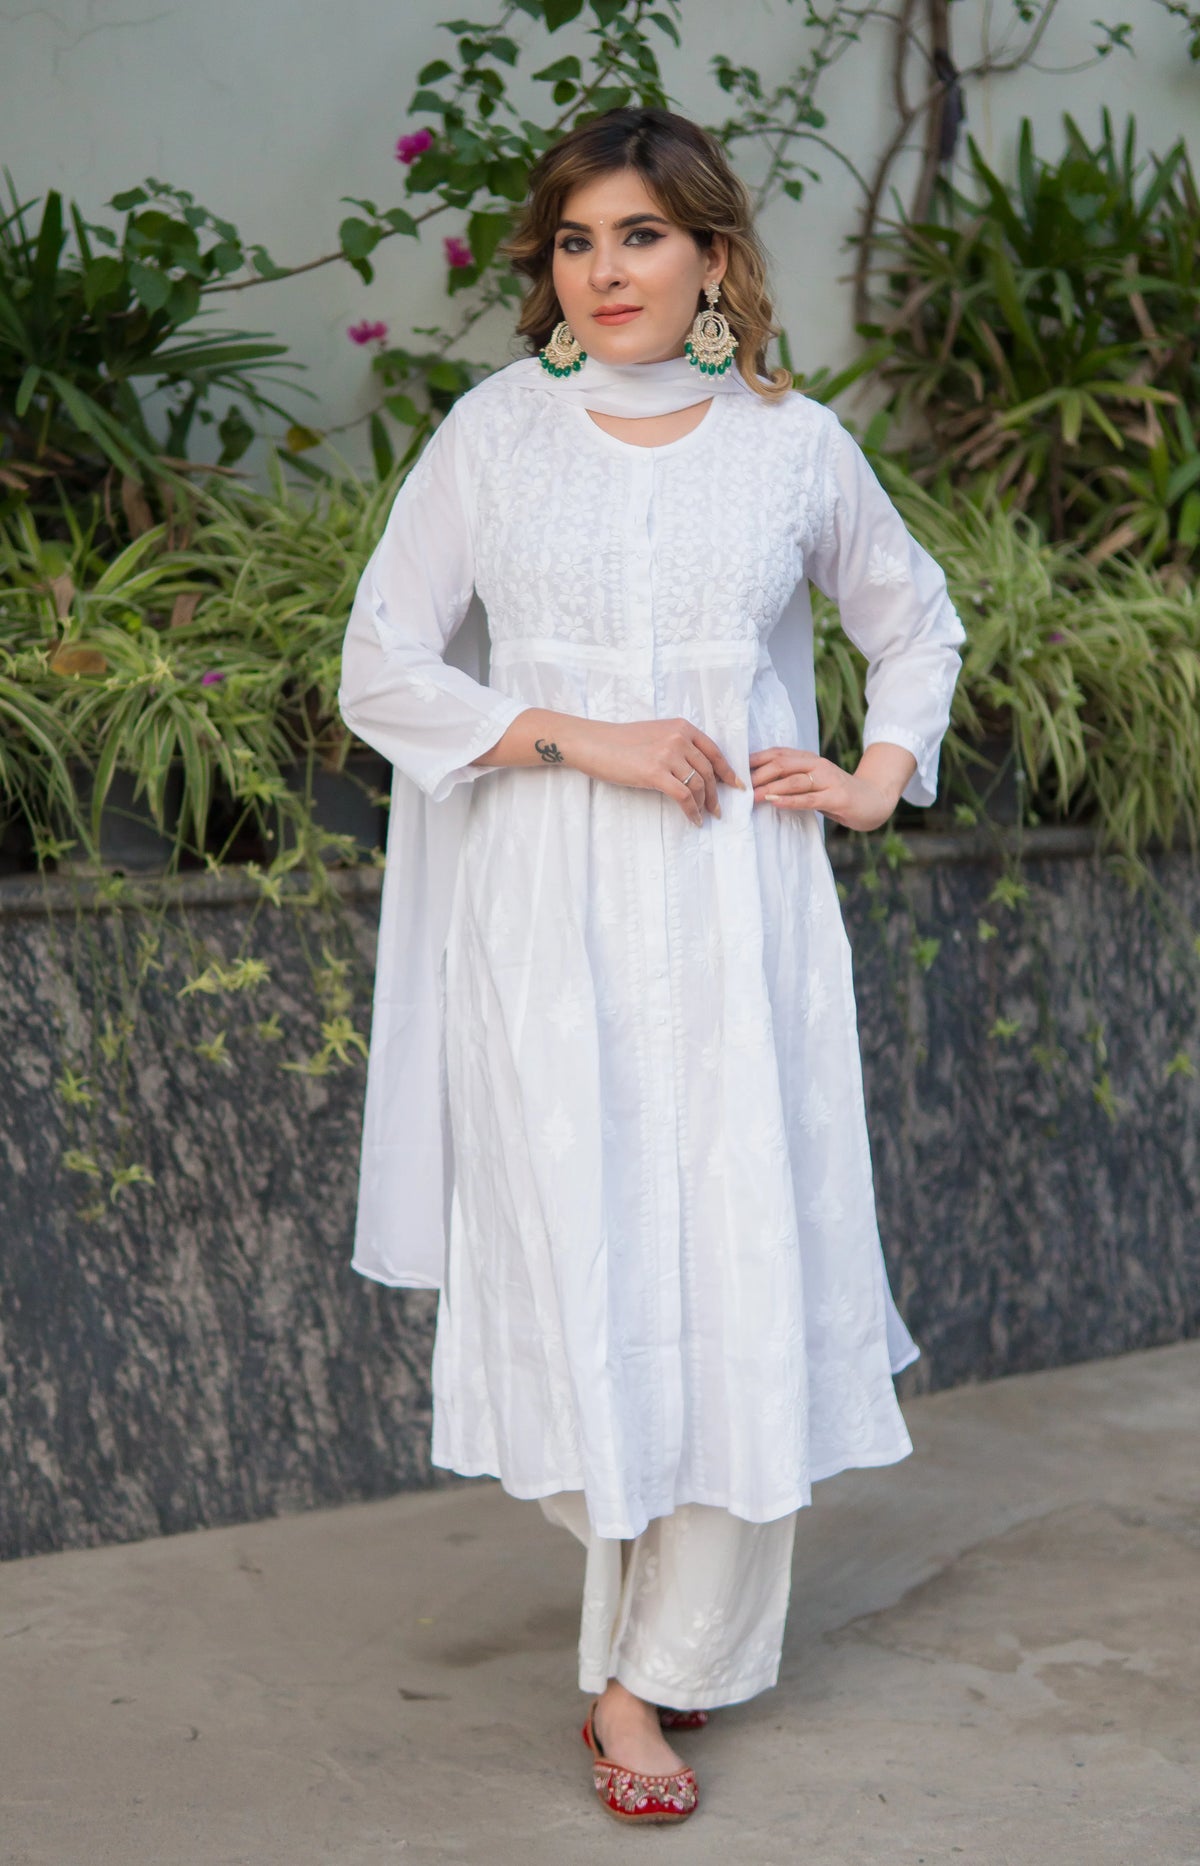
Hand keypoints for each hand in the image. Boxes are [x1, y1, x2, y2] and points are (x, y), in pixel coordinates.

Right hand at [569, 717, 744, 824]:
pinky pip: (684, 796)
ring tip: (705, 816)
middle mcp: (679, 738)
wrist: (593, 743)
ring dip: (705, 804)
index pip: (714, 751)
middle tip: (718, 808)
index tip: (736, 785)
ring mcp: (668, 755)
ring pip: (699, 785)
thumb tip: (696, 769)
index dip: (728, 771)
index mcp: (682, 727)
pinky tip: (693, 819)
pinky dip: (692, 811)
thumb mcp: (656, 734)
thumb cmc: (620, 741)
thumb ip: (677, 744)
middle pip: (709, 770)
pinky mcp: (655, 773)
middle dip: (716, 792)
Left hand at [749, 746, 899, 831]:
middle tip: (739, 786)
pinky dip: (790, 800)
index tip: (733, 769)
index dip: (754, 760)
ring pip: (793, 780)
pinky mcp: (836, 797)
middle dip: (758, 774)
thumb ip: (790, 780)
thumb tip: (756, 786)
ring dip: (770, 788)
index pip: (776, 754)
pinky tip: (775, 803)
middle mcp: (817, 764)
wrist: (873, 801)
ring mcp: (828, 779)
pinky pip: (809, 798)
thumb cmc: (836, 793)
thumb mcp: (812, 783)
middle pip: (781, 764)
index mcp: (808, 759)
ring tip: (752, 796)